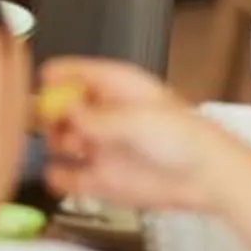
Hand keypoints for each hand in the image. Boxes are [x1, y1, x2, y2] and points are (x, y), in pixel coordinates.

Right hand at [38, 59, 250, 213]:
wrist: (209, 178)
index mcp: (115, 87)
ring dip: (54, 142)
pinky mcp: (101, 178)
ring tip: (68, 146)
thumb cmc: (188, 138)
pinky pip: (66, 177)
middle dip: (47, 112)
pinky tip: (61, 174)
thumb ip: (97, 116)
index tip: (42, 88)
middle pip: (58, 106)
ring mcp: (100, 146)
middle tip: (45, 120)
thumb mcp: (139, 119)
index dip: (55, 79)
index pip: (73, 73)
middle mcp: (103, 115)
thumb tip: (64, 110)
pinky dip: (58, 177)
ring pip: (58, 140)